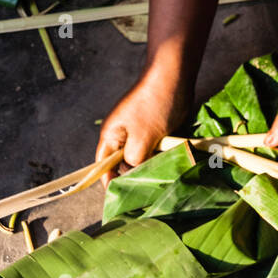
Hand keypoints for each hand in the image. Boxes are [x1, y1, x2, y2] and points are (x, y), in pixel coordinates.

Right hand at [95, 65, 192, 185]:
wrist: (174, 75)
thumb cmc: (154, 104)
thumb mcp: (142, 138)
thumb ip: (134, 161)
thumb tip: (131, 176)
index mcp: (111, 136)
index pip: (103, 168)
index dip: (111, 185)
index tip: (123, 202)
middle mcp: (122, 135)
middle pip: (123, 164)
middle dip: (133, 178)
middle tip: (146, 197)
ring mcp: (140, 130)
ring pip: (141, 157)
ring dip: (150, 168)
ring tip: (159, 185)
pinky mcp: (156, 128)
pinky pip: (155, 149)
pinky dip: (161, 157)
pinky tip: (170, 168)